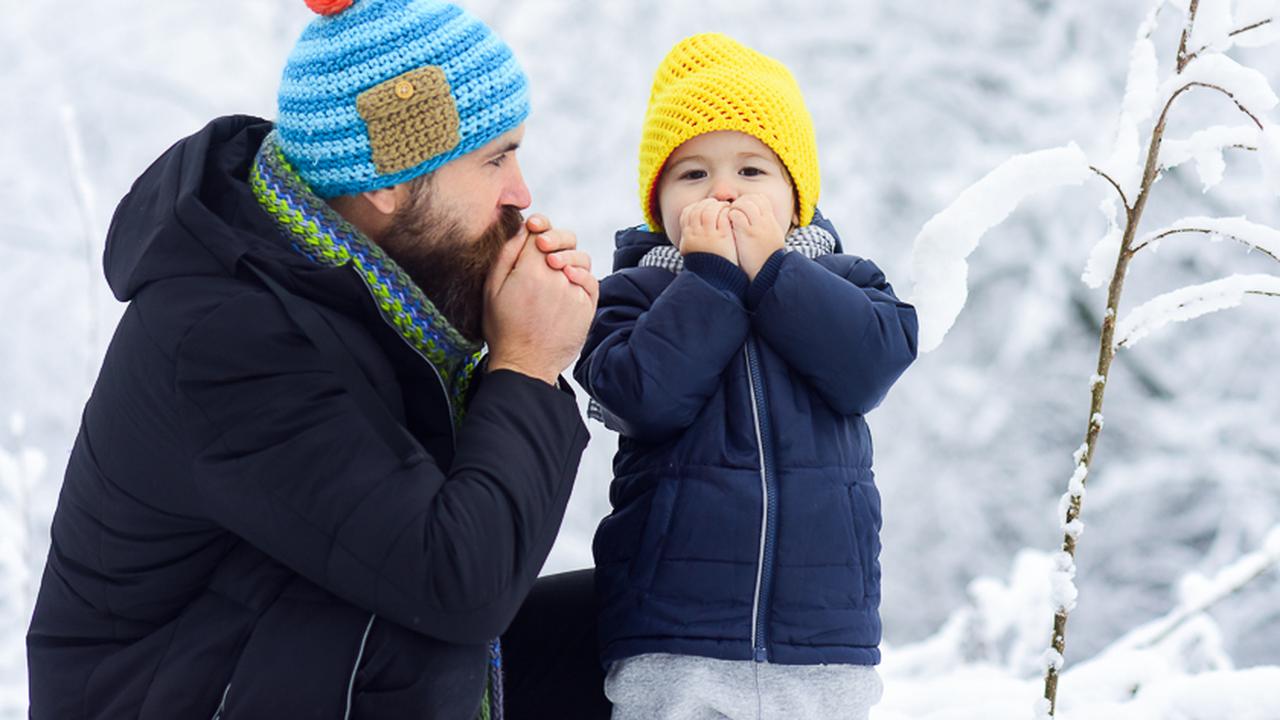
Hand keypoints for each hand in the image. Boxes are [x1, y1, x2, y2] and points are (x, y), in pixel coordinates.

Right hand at [484, 226, 598, 385]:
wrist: (525, 364)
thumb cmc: (504, 329)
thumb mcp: (491, 289)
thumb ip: (507, 254)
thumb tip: (523, 229)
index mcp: (531, 271)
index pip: (541, 231)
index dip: (538, 225)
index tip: (533, 228)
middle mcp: (557, 278)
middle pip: (566, 241)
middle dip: (555, 237)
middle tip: (544, 245)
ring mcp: (575, 293)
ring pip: (580, 259)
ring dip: (568, 256)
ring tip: (554, 267)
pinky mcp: (587, 307)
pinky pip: (591, 280)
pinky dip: (582, 275)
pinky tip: (569, 279)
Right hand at [677, 199, 737, 264]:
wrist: (715, 281)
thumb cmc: (707, 268)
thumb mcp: (693, 254)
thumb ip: (692, 240)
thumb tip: (691, 231)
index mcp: (688, 238)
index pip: (687, 213)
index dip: (696, 207)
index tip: (703, 206)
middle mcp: (696, 235)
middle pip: (697, 210)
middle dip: (707, 203)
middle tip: (716, 204)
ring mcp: (709, 236)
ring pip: (708, 210)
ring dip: (717, 205)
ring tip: (724, 206)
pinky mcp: (722, 237)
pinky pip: (722, 217)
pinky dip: (725, 211)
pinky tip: (730, 213)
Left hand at [727, 194, 785, 279]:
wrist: (768, 274)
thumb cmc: (764, 261)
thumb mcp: (769, 240)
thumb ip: (762, 228)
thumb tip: (750, 221)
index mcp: (771, 222)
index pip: (761, 199)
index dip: (748, 200)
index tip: (739, 208)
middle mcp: (766, 221)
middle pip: (754, 199)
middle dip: (740, 202)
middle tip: (730, 211)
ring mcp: (758, 227)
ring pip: (746, 204)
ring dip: (734, 208)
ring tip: (727, 218)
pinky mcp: (748, 234)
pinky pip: (737, 215)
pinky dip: (729, 216)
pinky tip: (725, 224)